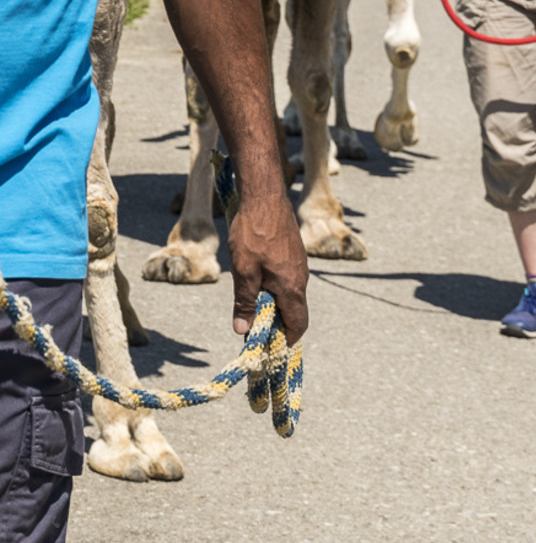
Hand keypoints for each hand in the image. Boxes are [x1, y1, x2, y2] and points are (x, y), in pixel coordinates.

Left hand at [229, 189, 308, 343]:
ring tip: (251, 300)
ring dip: (273, 300)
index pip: (298, 325)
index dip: (286, 339)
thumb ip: (245, 302)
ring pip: (288, 292)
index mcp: (292, 288)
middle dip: (276, 321)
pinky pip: (285, 276)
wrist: (264, 194)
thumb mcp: (243, 271)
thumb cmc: (253, 233)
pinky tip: (255, 274)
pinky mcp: (292, 250)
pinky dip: (273, 284)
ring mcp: (298, 263)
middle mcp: (300, 278)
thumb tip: (242, 331)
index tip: (271, 347)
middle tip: (255, 326)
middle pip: (294, 310)